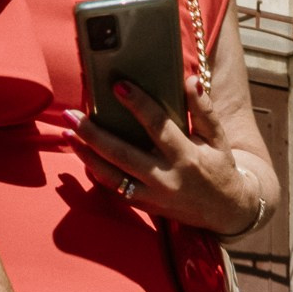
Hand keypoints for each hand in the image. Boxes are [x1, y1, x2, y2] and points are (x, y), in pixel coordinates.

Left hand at [69, 76, 259, 235]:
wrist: (226, 211)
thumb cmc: (220, 167)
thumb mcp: (218, 139)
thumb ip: (204, 110)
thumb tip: (190, 80)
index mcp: (186, 157)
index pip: (158, 127)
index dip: (138, 105)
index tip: (118, 86)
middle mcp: (167, 178)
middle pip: (123, 155)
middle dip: (93, 134)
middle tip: (71, 114)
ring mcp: (154, 196)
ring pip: (112, 176)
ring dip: (86, 155)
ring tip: (66, 133)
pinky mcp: (146, 206)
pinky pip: (115, 191)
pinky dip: (96, 173)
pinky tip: (81, 155)